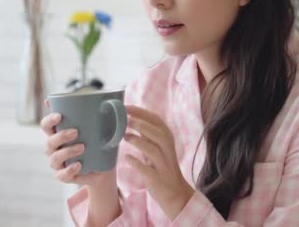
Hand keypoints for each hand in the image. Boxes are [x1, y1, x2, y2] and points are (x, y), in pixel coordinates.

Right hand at [40, 100, 115, 187]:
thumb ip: (98, 116)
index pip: (46, 125)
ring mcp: (58, 164)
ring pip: (54, 158)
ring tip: (82, 147)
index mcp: (58, 134)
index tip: (60, 115)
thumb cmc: (97, 144)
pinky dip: (69, 170)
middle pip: (49, 141)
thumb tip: (107, 99)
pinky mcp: (64, 176)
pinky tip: (78, 165)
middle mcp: (54, 149)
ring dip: (67, 151)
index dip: (49, 120)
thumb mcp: (98, 129)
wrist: (103, 169)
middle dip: (61, 136)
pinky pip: (61, 175)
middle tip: (76, 132)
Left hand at [124, 105, 195, 220]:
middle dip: (141, 124)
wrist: (175, 191)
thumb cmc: (161, 165)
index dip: (140, 112)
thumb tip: (129, 117)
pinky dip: (136, 163)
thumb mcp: (156, 146)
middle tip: (124, 119)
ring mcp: (163, 164)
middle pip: (157, 132)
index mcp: (167, 138)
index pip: (155, 119)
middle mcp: (167, 149)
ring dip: (138, 141)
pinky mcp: (157, 178)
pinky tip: (127, 158)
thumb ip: (146, 133)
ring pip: (153, 149)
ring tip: (125, 136)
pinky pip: (146, 169)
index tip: (124, 106)